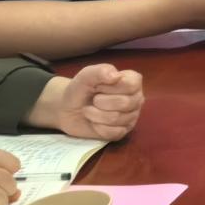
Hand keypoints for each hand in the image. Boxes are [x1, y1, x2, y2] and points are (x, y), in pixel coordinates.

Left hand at [29, 65, 145, 142]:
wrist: (68, 109)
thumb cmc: (80, 89)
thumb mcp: (86, 76)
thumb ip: (100, 71)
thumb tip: (116, 76)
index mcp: (132, 81)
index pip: (131, 85)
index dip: (110, 87)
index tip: (98, 86)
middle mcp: (136, 98)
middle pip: (125, 103)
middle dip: (100, 102)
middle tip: (93, 100)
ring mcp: (131, 116)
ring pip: (117, 118)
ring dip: (95, 115)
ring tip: (89, 110)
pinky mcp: (123, 132)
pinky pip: (113, 133)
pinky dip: (98, 128)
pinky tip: (94, 122)